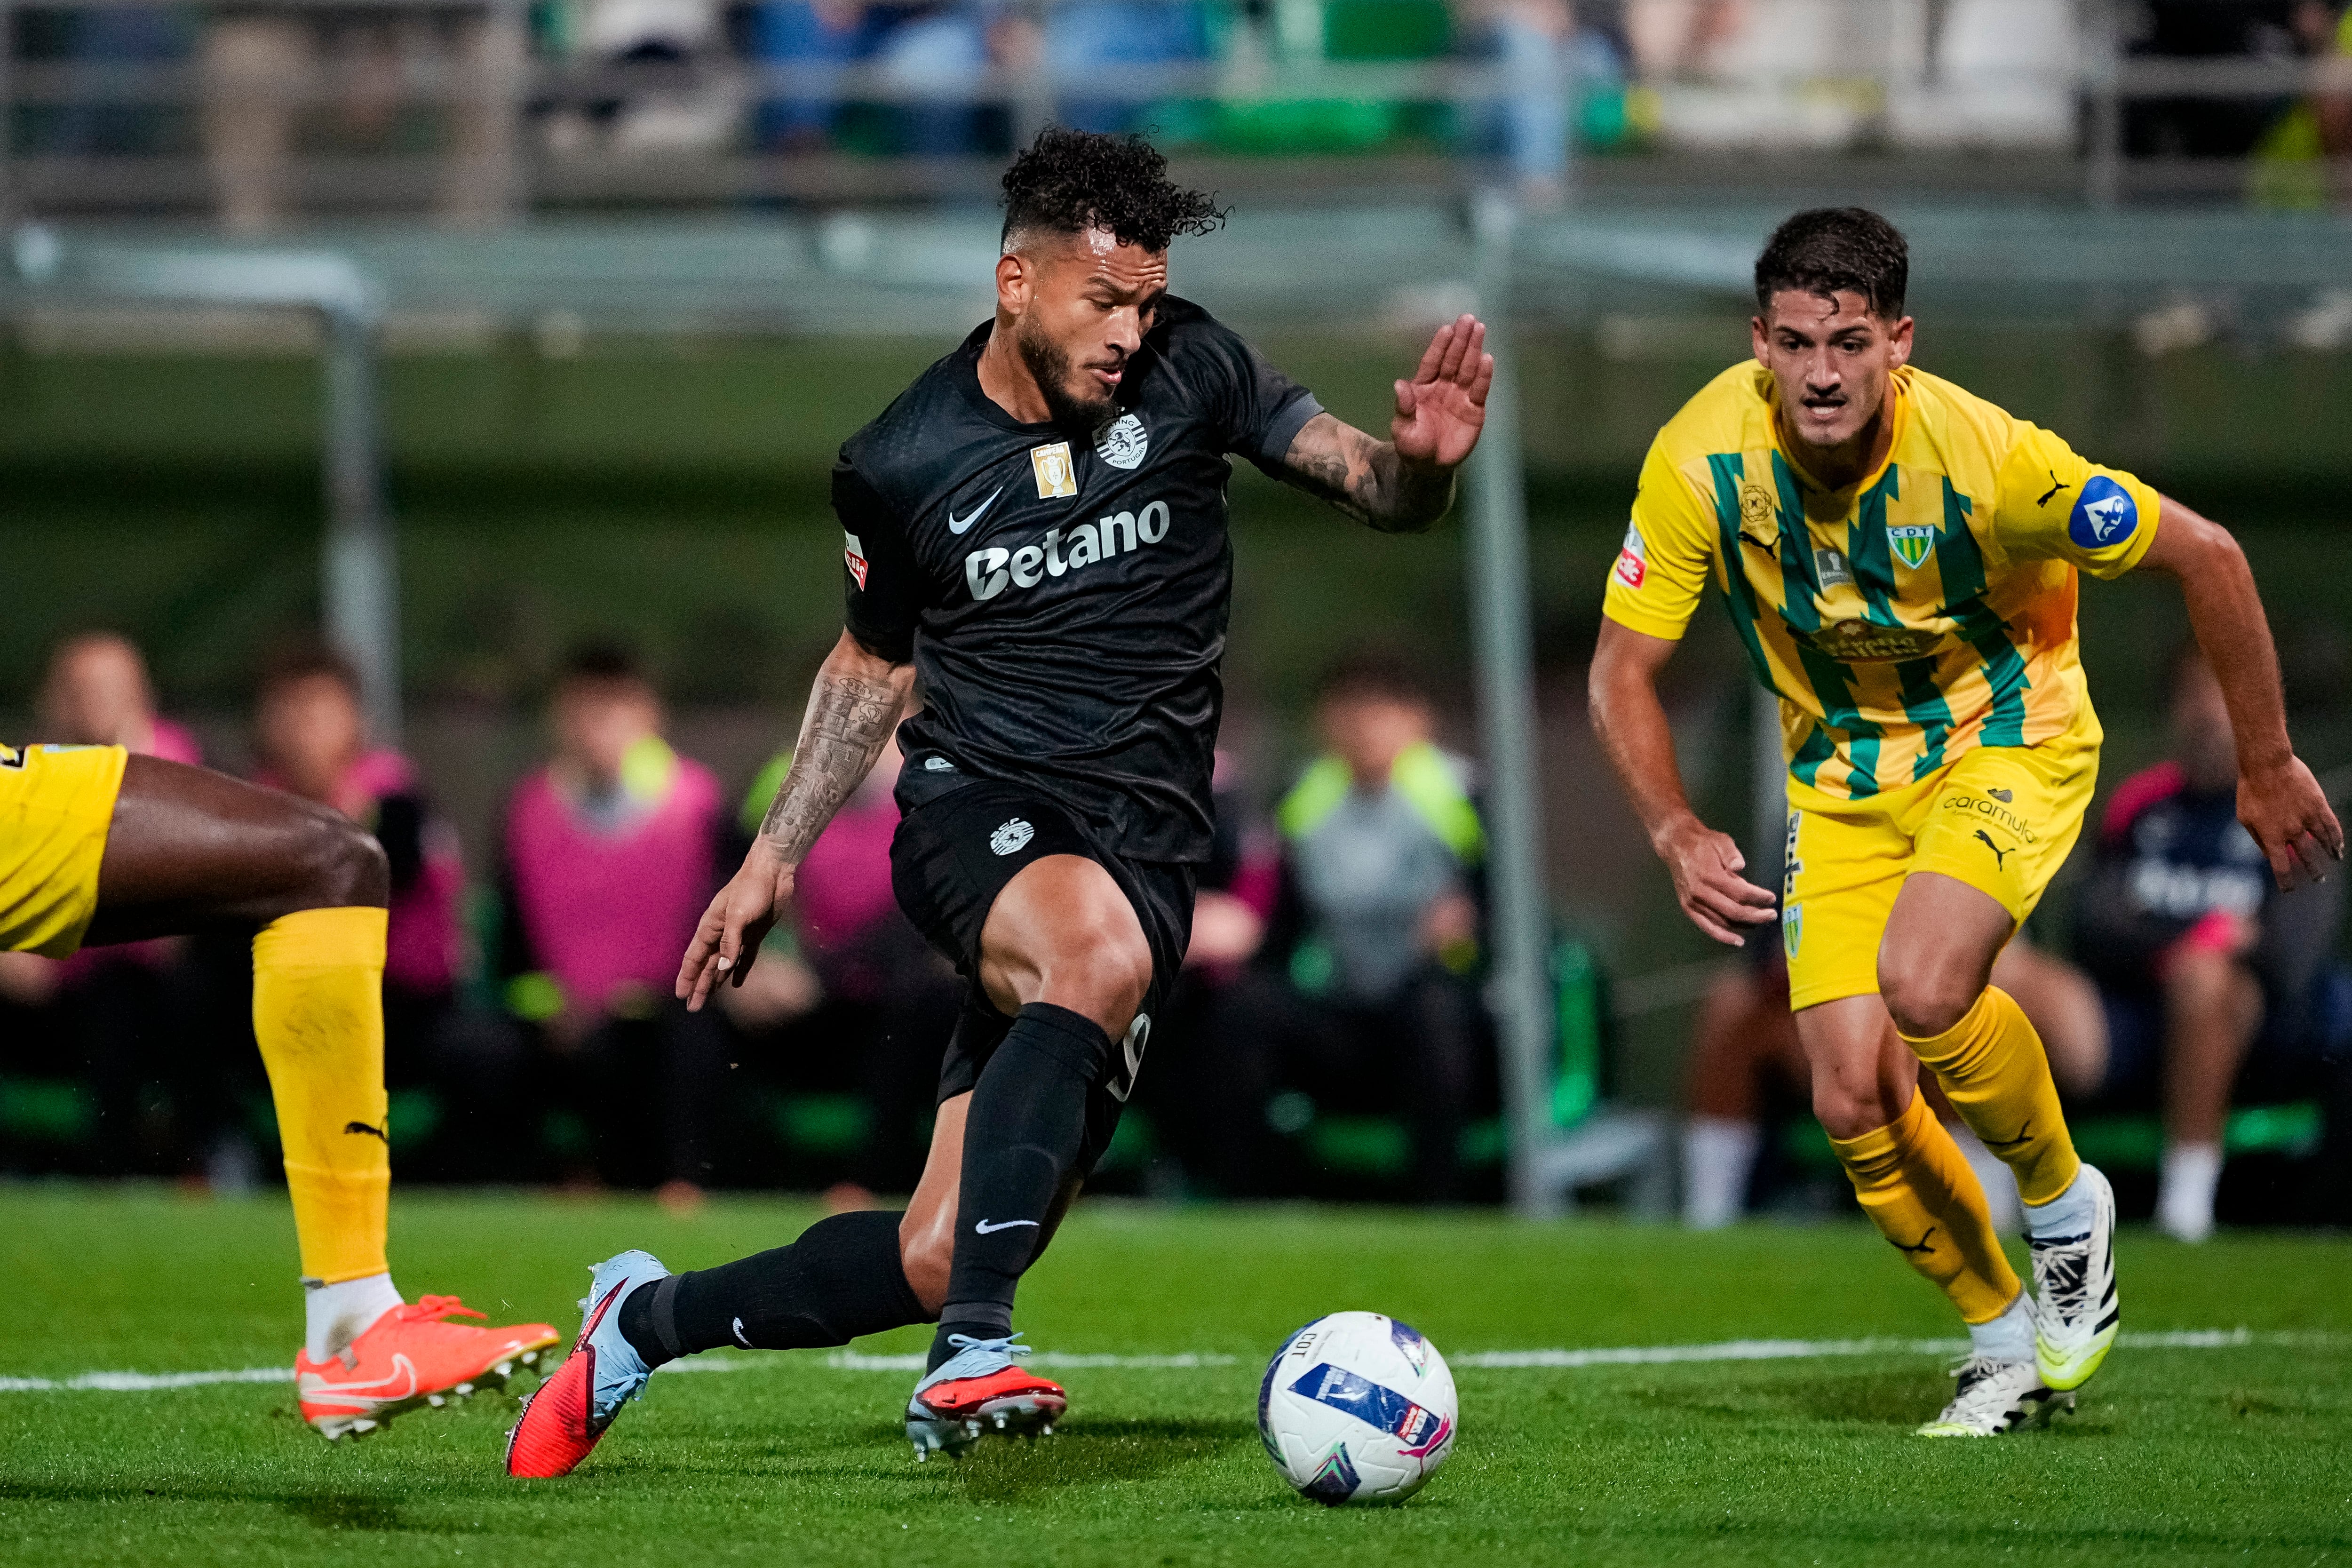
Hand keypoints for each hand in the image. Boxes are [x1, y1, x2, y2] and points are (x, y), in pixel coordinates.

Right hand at [676, 842, 796, 1011]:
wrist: (773, 872)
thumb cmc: (752, 888)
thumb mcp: (738, 915)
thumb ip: (730, 941)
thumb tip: (722, 967)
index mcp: (710, 927)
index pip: (694, 957)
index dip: (687, 977)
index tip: (681, 996)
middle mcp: (721, 933)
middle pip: (706, 966)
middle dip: (699, 986)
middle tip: (693, 1008)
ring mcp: (738, 934)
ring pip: (722, 964)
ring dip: (715, 982)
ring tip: (708, 999)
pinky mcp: (755, 934)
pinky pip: (745, 958)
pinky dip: (739, 971)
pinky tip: (734, 984)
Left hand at [1392, 314, 1492, 472]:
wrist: (1429, 467)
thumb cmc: (1413, 446)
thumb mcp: (1403, 429)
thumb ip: (1404, 407)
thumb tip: (1399, 385)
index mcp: (1423, 387)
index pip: (1433, 361)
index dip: (1440, 345)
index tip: (1447, 328)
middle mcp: (1443, 387)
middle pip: (1453, 359)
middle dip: (1460, 340)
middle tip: (1468, 319)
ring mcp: (1460, 396)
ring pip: (1467, 368)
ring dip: (1473, 349)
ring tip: (1480, 328)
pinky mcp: (1475, 409)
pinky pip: (1479, 389)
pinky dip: (1484, 375)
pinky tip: (1488, 358)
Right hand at [1657, 816, 1777, 946]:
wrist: (1677, 847)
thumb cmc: (1703, 843)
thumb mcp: (1721, 841)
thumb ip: (1731, 853)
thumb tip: (1740, 866)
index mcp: (1710, 876)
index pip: (1740, 893)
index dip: (1758, 898)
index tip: (1771, 898)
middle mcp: (1700, 893)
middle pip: (1733, 911)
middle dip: (1756, 915)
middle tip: (1772, 915)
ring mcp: (1693, 903)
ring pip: (1723, 922)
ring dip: (1744, 926)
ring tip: (1760, 922)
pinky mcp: (1689, 909)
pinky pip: (1707, 927)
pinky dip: (1723, 937)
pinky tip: (1738, 940)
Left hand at [2238, 755, 2343, 889]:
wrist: (2266, 765)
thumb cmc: (2249, 790)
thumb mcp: (2245, 817)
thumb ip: (2258, 838)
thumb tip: (2268, 855)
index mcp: (2271, 837)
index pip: (2281, 867)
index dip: (2286, 882)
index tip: (2290, 890)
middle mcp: (2291, 832)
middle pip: (2307, 858)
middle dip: (2313, 871)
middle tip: (2318, 879)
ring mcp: (2307, 819)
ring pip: (2323, 843)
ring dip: (2329, 855)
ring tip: (2333, 862)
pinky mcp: (2319, 805)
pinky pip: (2332, 826)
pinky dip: (2337, 838)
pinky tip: (2339, 845)